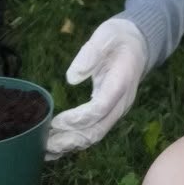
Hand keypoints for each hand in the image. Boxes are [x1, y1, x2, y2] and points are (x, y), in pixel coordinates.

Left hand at [45, 16, 148, 158]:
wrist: (138, 44)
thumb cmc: (119, 38)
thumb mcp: (106, 35)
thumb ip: (90, 53)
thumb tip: (72, 77)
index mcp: (121, 82)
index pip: (100, 108)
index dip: (77, 118)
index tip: (55, 120)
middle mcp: (121, 102)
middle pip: (97, 130)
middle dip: (70, 139)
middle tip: (44, 142)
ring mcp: (116, 110)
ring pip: (94, 135)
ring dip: (70, 145)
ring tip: (45, 149)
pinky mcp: (109, 113)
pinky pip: (93, 132)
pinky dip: (74, 143)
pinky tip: (55, 149)